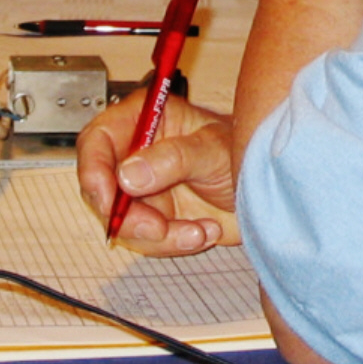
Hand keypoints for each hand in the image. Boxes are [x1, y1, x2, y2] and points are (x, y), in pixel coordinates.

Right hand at [76, 86, 240, 255]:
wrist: (269, 188)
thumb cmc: (246, 150)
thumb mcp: (213, 149)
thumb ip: (173, 158)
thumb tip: (129, 175)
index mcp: (145, 121)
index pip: (97, 140)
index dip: (93, 170)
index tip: (107, 198)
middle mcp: (138, 154)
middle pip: (102, 188)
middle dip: (126, 216)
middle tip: (156, 228)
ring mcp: (145, 189)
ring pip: (122, 221)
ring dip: (158, 235)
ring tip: (197, 229)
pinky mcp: (157, 217)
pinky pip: (147, 240)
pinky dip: (173, 243)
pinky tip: (202, 231)